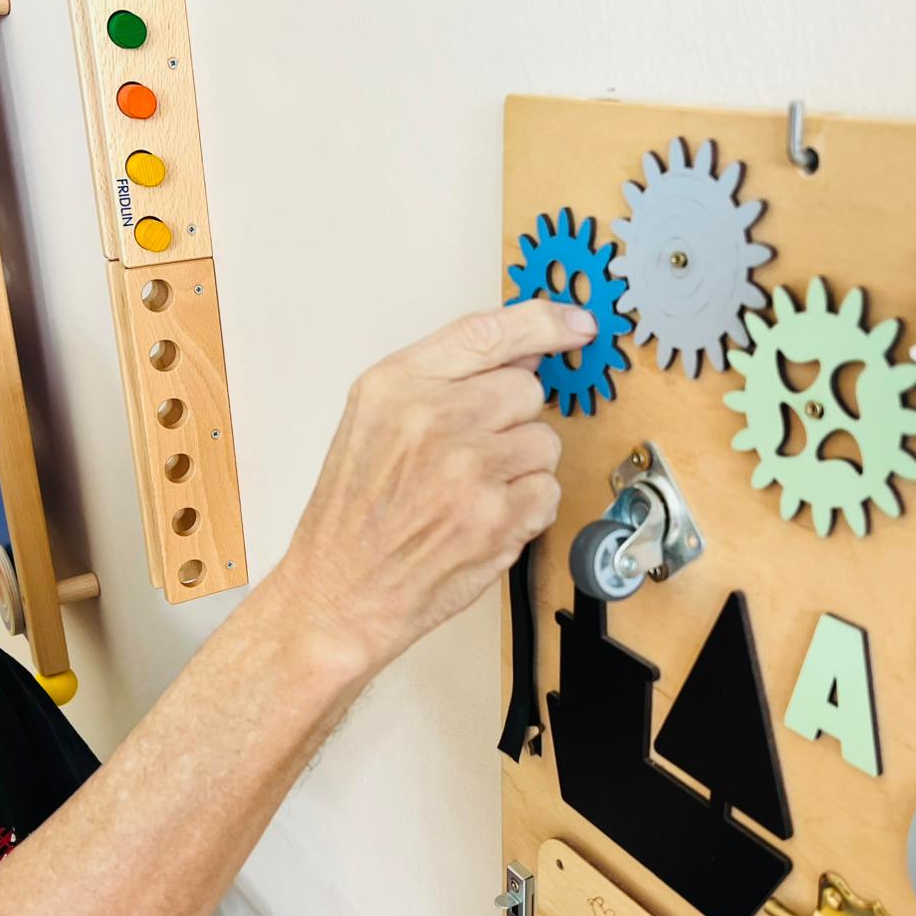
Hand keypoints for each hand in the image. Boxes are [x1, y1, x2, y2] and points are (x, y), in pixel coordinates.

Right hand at [275, 300, 596, 675]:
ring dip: (522, 468)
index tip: (576, 325)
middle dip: (512, 421)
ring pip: (544, 442)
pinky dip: (527, 510)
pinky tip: (484, 520)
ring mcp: (469, 469)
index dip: (544, 323)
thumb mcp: (375, 421)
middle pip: (527, 389)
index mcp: (398, 386)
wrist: (340, 592)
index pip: (489, 333)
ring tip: (473, 492)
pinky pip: (549, 492)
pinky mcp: (498, 518)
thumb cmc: (354, 514)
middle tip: (473, 454)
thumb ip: (445, 380)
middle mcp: (434, 418)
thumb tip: (523, 353)